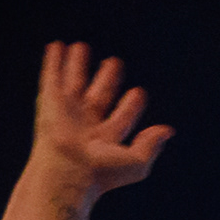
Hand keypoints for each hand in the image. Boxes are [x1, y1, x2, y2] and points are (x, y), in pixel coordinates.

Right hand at [32, 43, 173, 195]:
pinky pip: (52, 76)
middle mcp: (86, 123)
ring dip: (77, 65)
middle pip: (99, 95)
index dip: (131, 105)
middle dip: (106, 79)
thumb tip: (169, 130)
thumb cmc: (102, 172)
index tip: (139, 92)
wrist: (68, 171)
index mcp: (106, 138)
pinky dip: (54, 61)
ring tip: (81, 47)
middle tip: (114, 62)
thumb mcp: (136, 162)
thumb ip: (151, 145)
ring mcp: (67, 111)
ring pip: (75, 82)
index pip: (122, 116)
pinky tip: (56, 47)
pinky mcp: (51, 101)